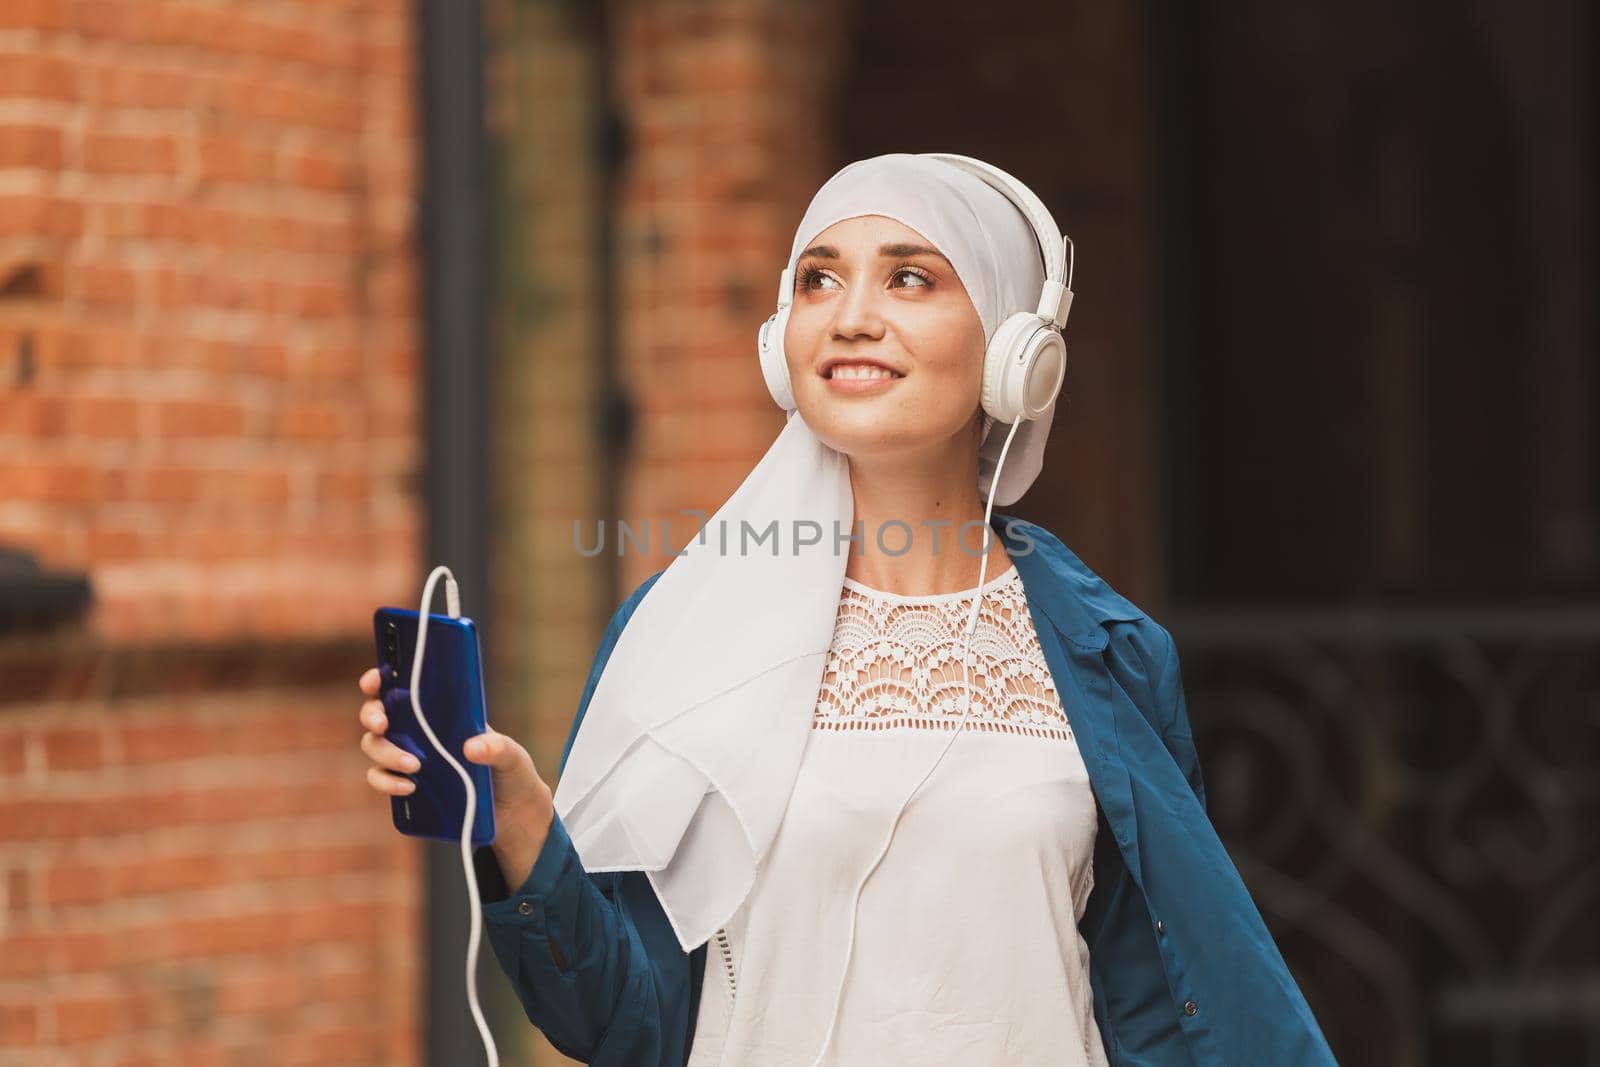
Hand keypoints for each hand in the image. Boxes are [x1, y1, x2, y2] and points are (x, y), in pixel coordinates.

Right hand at [357, 668, 555, 883]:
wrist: (512, 815)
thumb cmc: (511, 773)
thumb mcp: (511, 755)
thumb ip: (498, 748)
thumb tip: (470, 748)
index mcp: (441, 712)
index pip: (402, 688)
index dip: (380, 680)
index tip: (374, 682)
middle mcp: (419, 731)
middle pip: (379, 715)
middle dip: (372, 715)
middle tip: (383, 724)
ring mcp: (409, 758)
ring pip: (375, 746)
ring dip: (384, 753)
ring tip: (414, 766)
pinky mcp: (407, 787)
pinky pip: (380, 779)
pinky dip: (386, 782)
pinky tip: (409, 788)